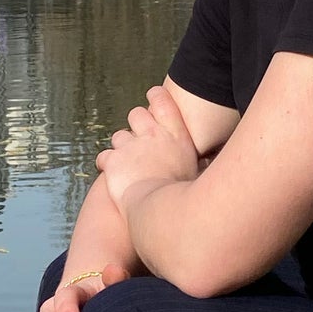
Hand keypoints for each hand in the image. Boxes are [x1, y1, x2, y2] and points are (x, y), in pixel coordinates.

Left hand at [94, 82, 201, 220]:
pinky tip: (114, 176)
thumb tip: (208, 164)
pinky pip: (104, 158)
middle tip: (140, 143)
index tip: (153, 100)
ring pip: (119, 136)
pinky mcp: (114, 162)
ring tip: (128, 166)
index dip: (156, 97)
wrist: (165, 214)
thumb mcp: (200, 173)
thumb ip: (198, 161)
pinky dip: (107, 165)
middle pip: (137, 114)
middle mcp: (153, 136)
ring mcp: (131, 147)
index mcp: (177, 135)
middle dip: (136, 125)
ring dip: (122, 148)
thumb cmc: (186, 198)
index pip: (162, 101)